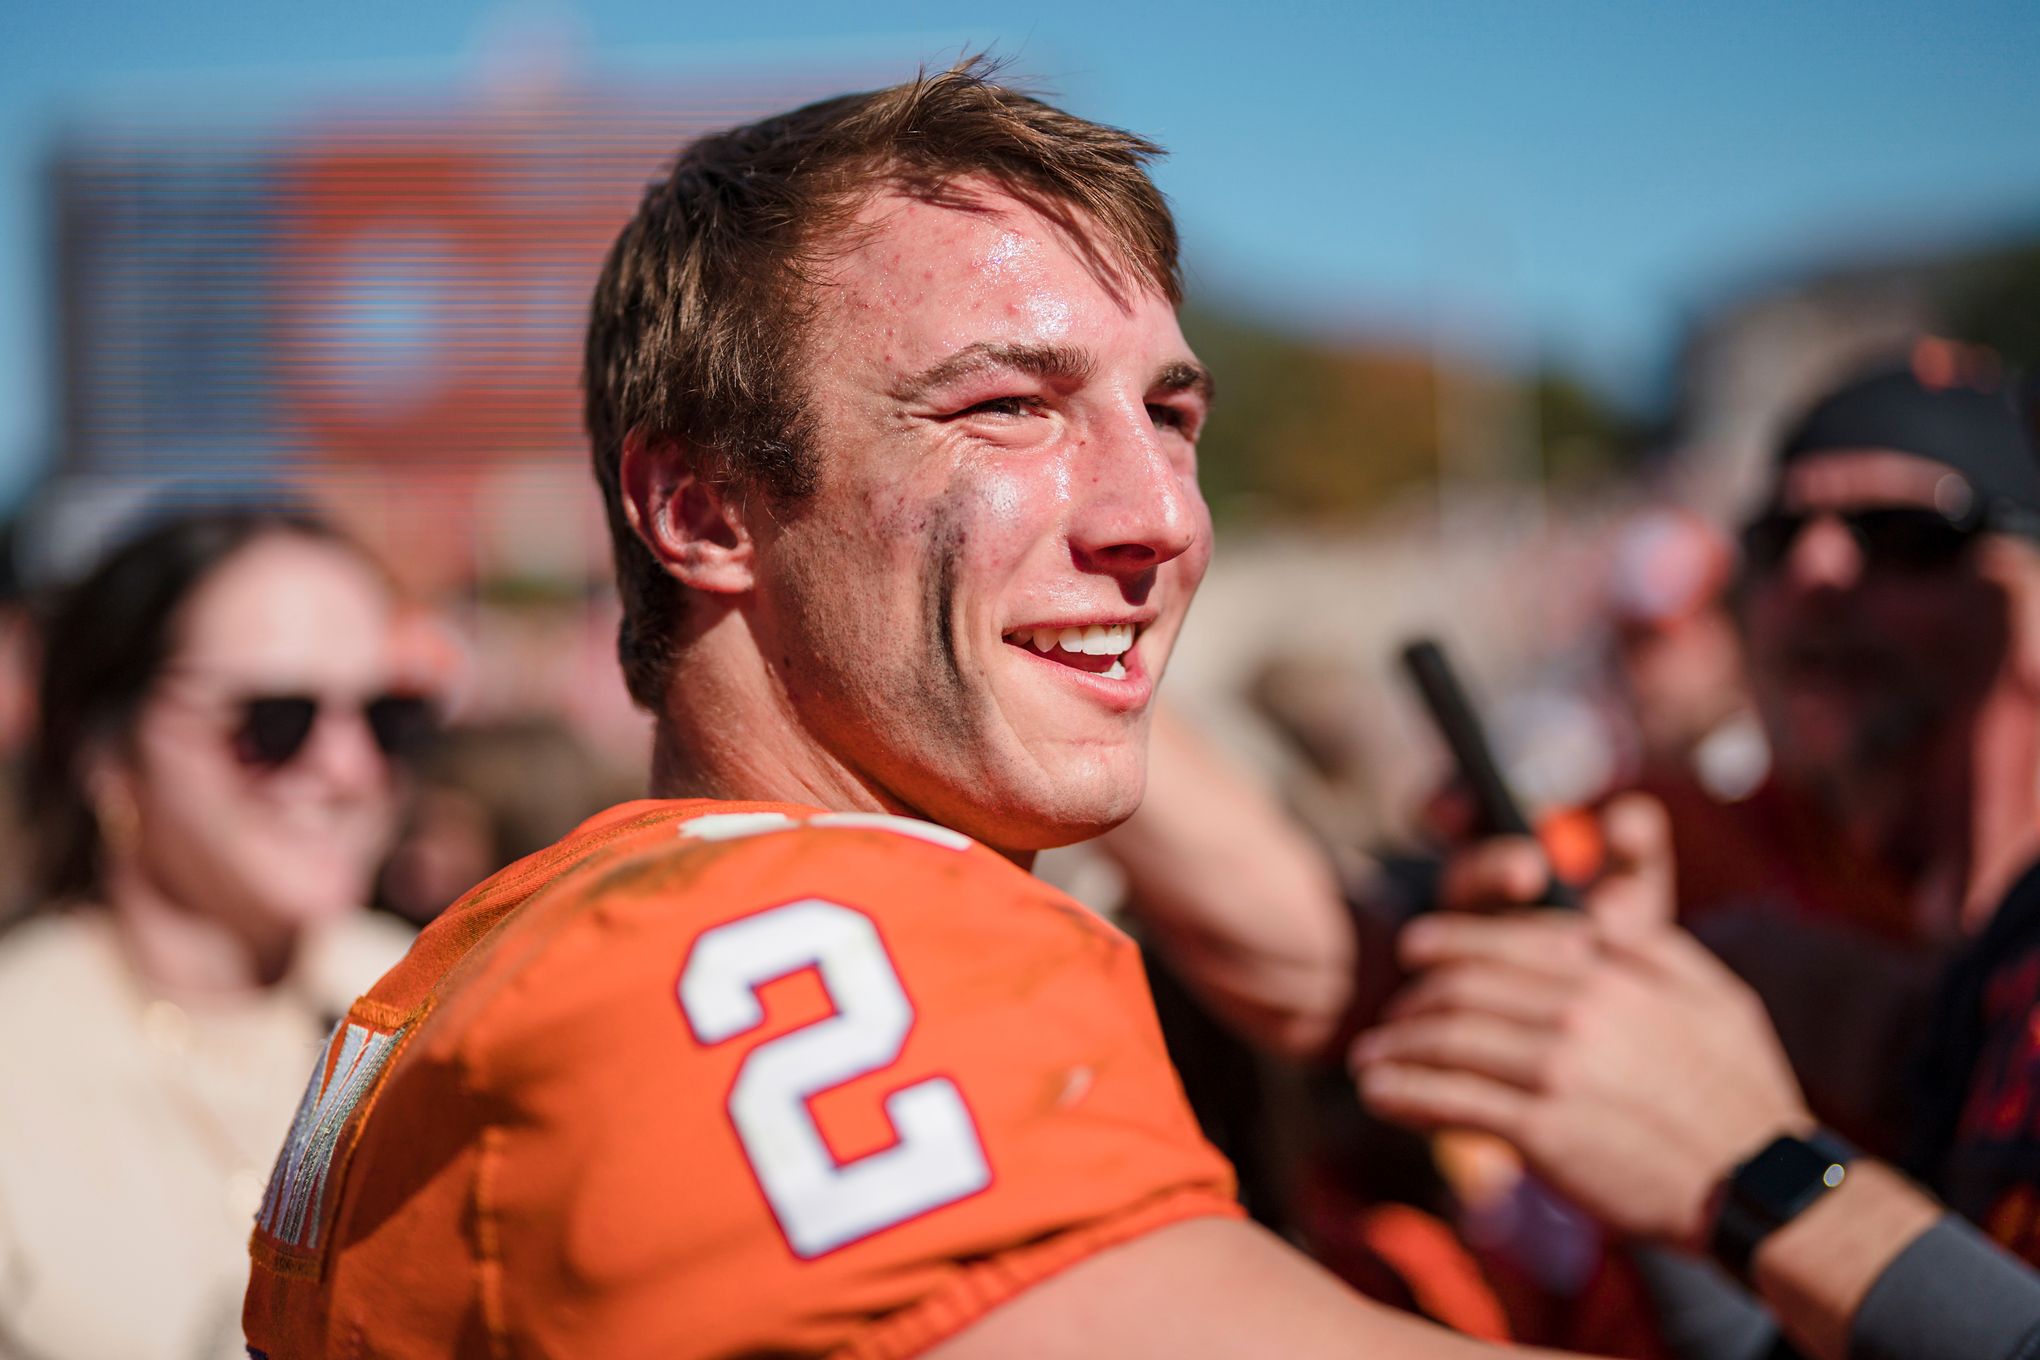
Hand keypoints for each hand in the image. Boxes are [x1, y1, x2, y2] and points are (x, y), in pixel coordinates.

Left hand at [1354, 803, 1812, 1249]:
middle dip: (1413, 1003)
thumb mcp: (1712, 994)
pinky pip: (1449, 1101)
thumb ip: (1648, 946)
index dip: (1446, 942)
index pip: (1503, 942)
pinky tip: (1377, 1095)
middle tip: (1388, 1019)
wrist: (1759, 1185)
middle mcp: (1576, 1009)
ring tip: (1368, 1060)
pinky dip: (1402, 1094)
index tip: (1414, 951)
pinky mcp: (1542, 1130)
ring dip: (1395, 1049)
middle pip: (1461, 989)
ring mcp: (1556, 1069)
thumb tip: (1596, 918)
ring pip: (1445, 1042)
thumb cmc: (1742, 1091)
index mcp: (1609, 972)